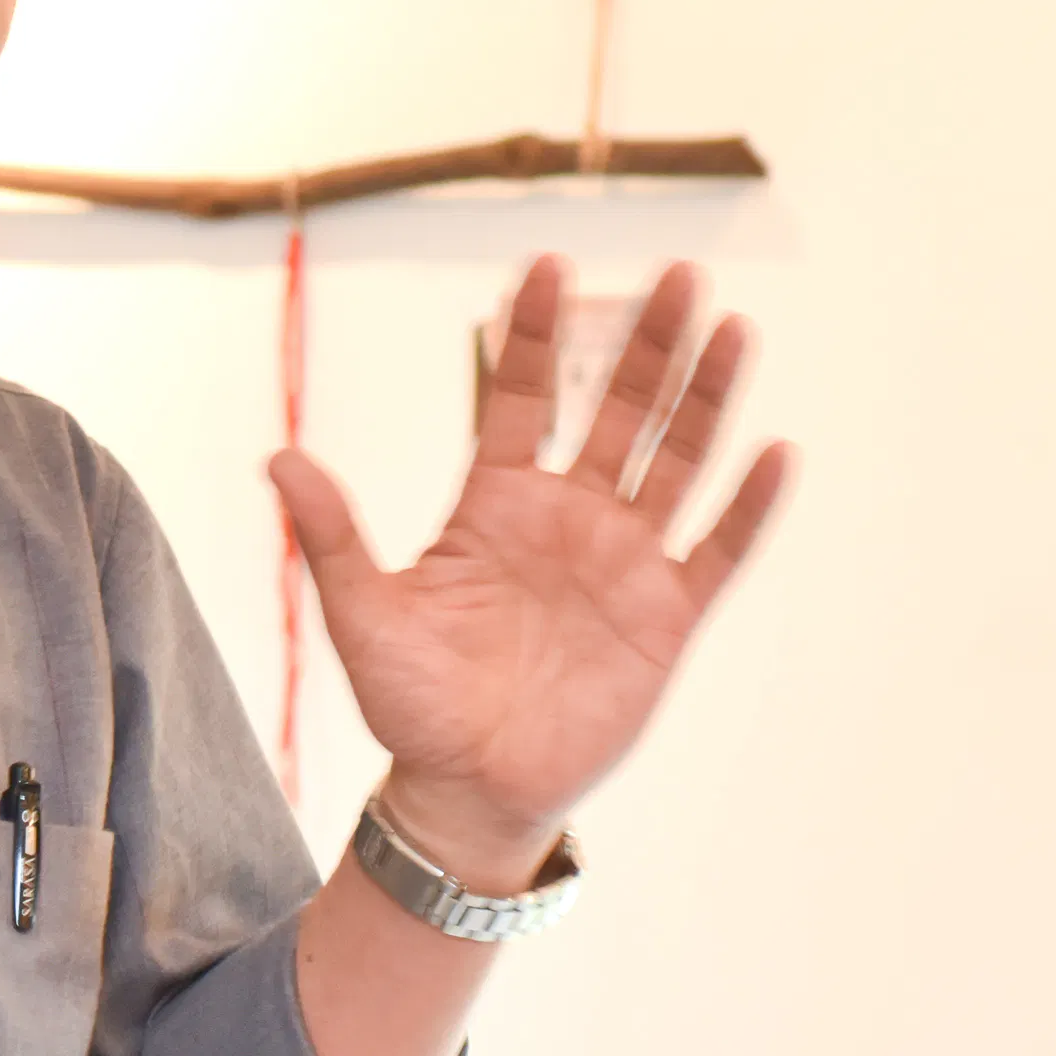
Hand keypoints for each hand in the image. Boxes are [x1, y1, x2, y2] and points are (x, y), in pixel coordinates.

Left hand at [268, 258, 789, 884]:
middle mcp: (569, 516)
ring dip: (706, 398)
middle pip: (618, 410)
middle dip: (646, 342)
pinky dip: (747, 507)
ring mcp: (625, 561)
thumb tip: (278, 458)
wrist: (468, 792)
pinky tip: (776, 451)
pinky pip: (717, 551)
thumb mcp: (364, 616)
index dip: (533, 334)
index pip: (518, 396)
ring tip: (734, 328)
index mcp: (496, 503)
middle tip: (678, 273)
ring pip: (677, 461)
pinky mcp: (667, 617)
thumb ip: (334, 536)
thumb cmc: (413, 704)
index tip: (547, 263)